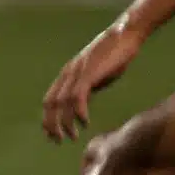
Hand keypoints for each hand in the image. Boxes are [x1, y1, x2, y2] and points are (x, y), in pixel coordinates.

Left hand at [42, 20, 143, 141]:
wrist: (126, 33)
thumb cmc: (114, 54)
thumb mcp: (96, 76)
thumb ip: (86, 89)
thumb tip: (80, 107)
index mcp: (68, 73)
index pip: (49, 99)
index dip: (48, 119)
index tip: (51, 135)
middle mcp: (68, 72)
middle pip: (50, 103)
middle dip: (51, 124)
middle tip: (58, 141)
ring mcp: (78, 72)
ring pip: (63, 103)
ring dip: (66, 123)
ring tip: (73, 136)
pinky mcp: (90, 73)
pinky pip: (78, 96)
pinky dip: (79, 112)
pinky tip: (85, 122)